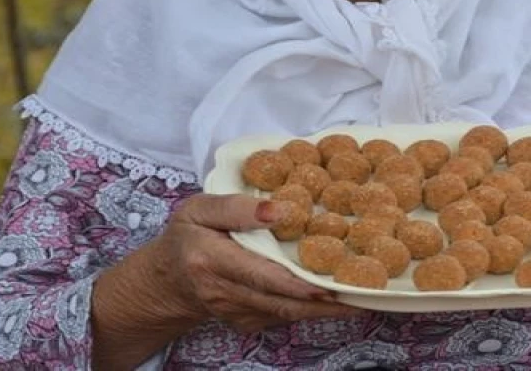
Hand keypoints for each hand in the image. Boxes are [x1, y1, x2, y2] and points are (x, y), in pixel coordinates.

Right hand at [146, 193, 363, 332]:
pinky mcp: (248, 322)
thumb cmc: (187, 236)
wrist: (168, 280)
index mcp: (211, 261)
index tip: (327, 283)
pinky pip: (283, 316)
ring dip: (324, 310)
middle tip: (362, 294)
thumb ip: (236, 207)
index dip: (295, 283)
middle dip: (323, 302)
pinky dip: (311, 309)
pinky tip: (338, 299)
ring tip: (362, 298)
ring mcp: (236, 312)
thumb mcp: (199, 209)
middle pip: (280, 301)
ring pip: (286, 314)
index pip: (260, 275)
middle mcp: (224, 293)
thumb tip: (280, 210)